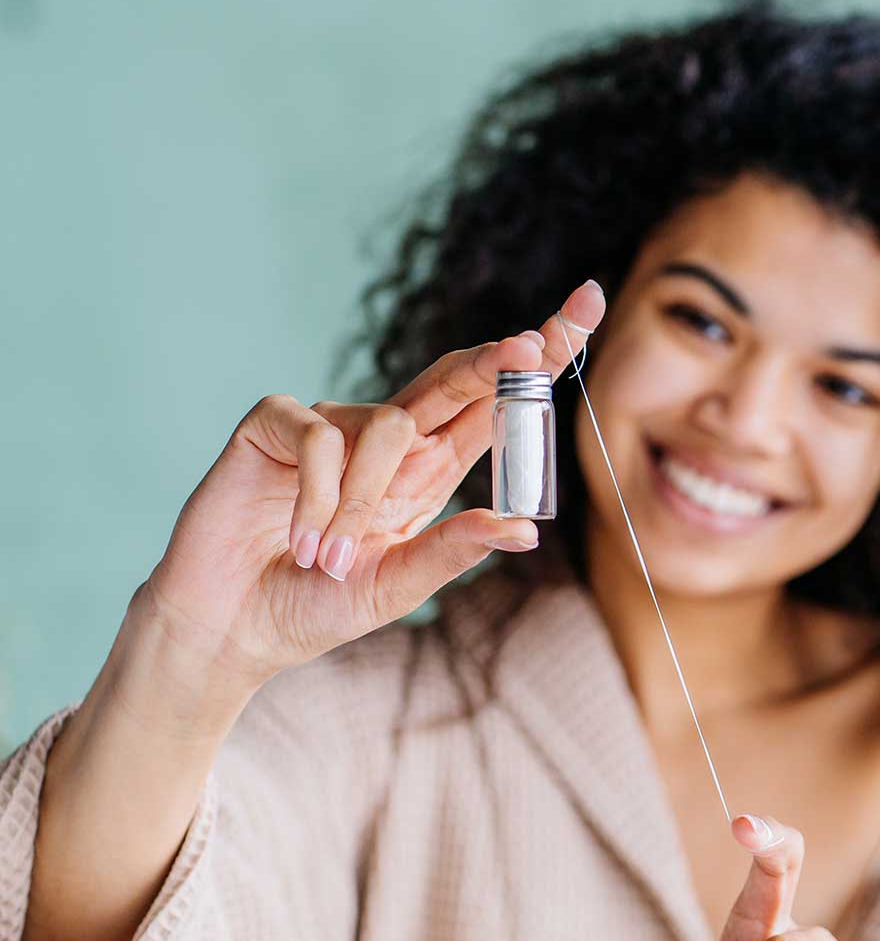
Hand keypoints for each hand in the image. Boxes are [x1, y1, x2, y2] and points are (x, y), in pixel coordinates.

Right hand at [138, 280, 607, 689]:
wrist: (234, 627)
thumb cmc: (317, 604)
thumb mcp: (399, 586)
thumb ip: (454, 551)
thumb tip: (525, 528)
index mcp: (430, 470)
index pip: (495, 407)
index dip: (537, 362)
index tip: (585, 312)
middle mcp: (388, 438)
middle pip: (456, 378)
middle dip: (498, 358)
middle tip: (532, 344)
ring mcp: (331, 424)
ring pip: (387, 425)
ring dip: (365, 502)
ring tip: (332, 559)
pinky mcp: (274, 423)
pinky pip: (322, 437)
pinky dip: (319, 496)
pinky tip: (298, 538)